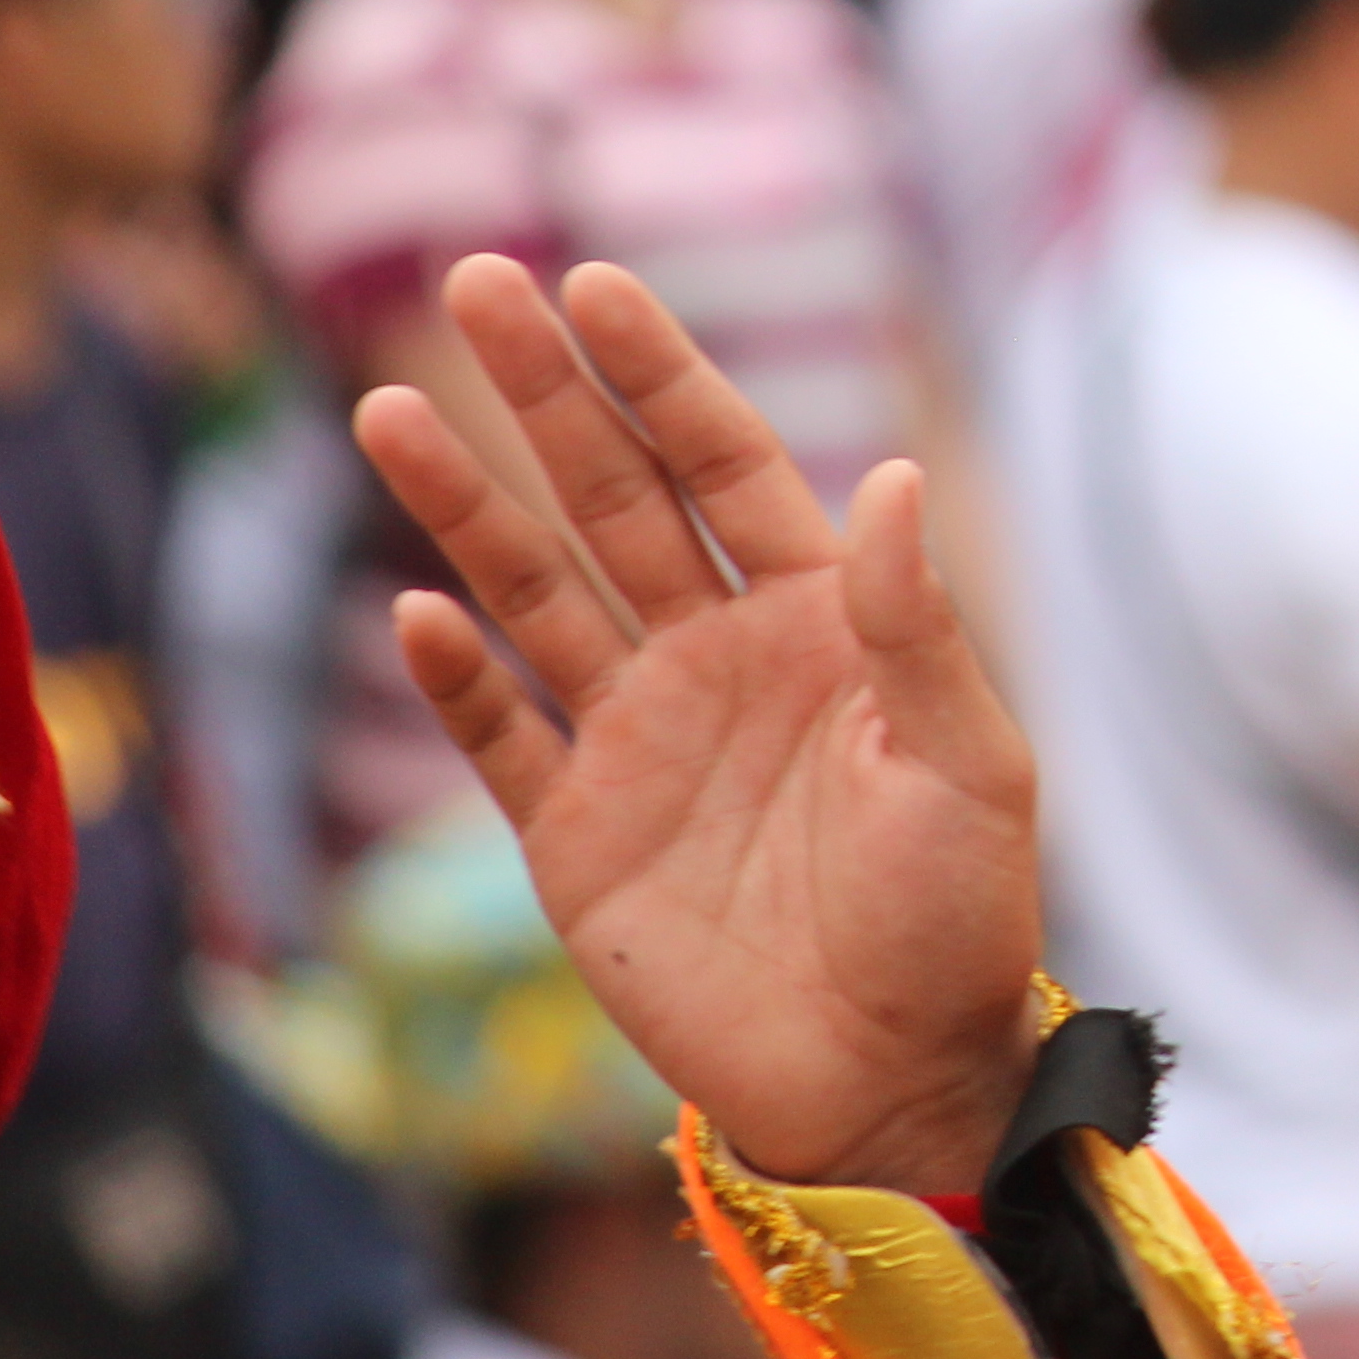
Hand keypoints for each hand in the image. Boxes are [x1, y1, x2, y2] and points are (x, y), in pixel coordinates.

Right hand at [363, 257, 1043, 1195]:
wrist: (895, 1077)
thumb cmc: (958, 918)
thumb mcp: (966, 762)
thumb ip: (916, 626)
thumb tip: (895, 477)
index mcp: (821, 618)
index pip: (725, 464)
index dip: (662, 375)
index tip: (595, 283)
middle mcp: (716, 656)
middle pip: (615, 497)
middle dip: (547, 393)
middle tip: (473, 280)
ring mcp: (636, 742)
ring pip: (535, 594)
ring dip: (465, 506)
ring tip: (392, 408)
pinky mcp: (575, 839)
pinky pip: (501, 737)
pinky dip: (455, 679)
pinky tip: (415, 612)